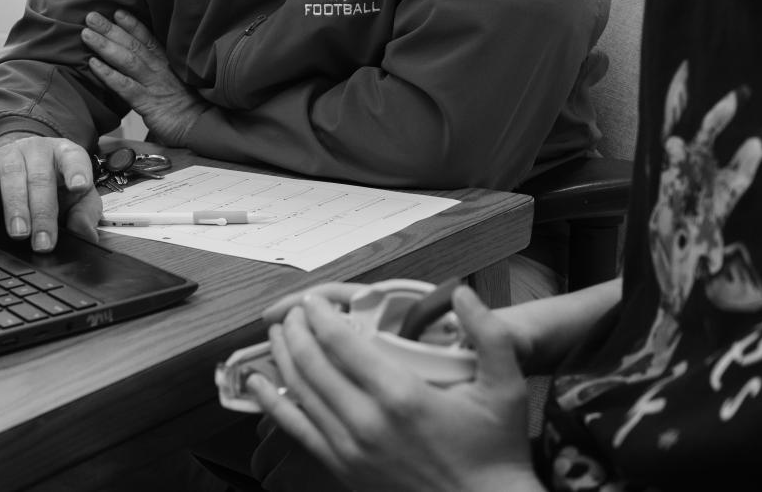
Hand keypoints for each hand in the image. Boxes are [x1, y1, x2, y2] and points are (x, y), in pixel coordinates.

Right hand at [0, 133, 99, 252]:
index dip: (76, 172)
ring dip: (16, 206)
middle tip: (44, 242)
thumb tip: (86, 233)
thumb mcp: (77, 197)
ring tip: (19, 232)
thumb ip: (85, 213)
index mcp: (65, 154)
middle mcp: (37, 150)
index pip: (74, 159)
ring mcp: (10, 154)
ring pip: (12, 176)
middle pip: (41, 178)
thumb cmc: (55, 183)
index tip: (79, 187)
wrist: (25, 164)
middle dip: (42, 213)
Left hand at [81, 10, 203, 143]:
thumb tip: (142, 60)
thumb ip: (160, 69)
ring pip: (127, 60)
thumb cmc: (188, 107)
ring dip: (105, 45)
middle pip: (133, 44)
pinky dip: (108, 73)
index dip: (132, 24)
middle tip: (92, 16)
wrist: (201, 127)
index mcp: (167, 62)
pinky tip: (93, 64)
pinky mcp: (148, 102)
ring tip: (87, 34)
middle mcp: (160, 69)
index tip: (117, 12)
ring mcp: (153, 84)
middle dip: (111, 29)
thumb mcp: (177, 82)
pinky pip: (124, 85)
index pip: (147, 38)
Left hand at [248, 287, 540, 491]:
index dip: (319, 314)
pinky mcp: (341, 468)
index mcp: (400, 395)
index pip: (340, 341)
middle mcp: (366, 421)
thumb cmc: (497, 449)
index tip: (313, 300)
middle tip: (295, 313)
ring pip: (298, 391)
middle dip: (296, 329)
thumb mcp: (505, 388)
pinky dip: (269, 403)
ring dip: (282, 356)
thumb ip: (490, 336)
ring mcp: (349, 448)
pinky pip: (295, 429)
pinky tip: (255, 383)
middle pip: (310, 361)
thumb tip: (464, 292)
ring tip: (279, 334)